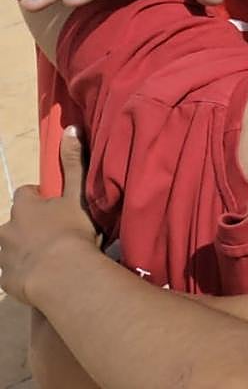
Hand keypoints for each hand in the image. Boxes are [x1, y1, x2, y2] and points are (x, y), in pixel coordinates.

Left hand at [0, 128, 99, 304]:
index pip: (25, 194)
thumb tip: (70, 128)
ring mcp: (4, 256)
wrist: (62, 275)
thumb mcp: (78, 195)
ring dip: (22, 249)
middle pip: (13, 222)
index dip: (38, 198)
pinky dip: (22, 272)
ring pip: (8, 247)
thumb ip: (74, 164)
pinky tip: (40, 277)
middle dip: (27, 226)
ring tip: (46, 257)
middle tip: (53, 234)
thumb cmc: (72, 232)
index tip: (54, 206)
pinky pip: (11, 272)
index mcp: (24, 206)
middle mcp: (7, 228)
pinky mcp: (6, 279)